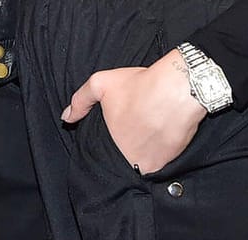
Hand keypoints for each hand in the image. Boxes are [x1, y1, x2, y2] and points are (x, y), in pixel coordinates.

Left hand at [62, 51, 206, 173]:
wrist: (181, 88)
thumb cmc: (140, 86)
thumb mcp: (101, 84)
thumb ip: (81, 101)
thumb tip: (67, 118)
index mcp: (115, 147)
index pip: (107, 155)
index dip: (109, 144)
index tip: (115, 132)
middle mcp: (136, 161)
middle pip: (126, 159)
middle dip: (126, 148)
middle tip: (131, 129)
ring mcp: (157, 162)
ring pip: (145, 161)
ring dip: (144, 151)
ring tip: (145, 131)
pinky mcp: (175, 159)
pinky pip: (163, 159)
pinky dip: (160, 150)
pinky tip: (159, 133)